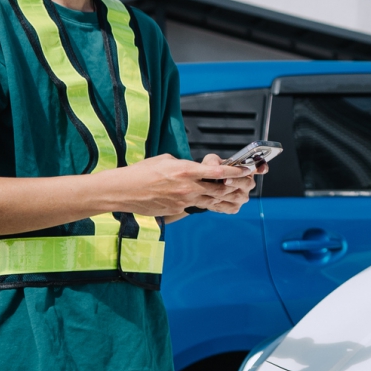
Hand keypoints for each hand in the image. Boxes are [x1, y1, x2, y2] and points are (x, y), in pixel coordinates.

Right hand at [104, 154, 264, 217]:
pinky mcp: (177, 210)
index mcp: (185, 170)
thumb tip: (196, 170)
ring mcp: (183, 201)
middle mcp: (187, 187)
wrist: (123, 191)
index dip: (235, 171)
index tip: (247, 169)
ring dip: (226, 199)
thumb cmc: (141, 172)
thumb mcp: (166, 160)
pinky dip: (207, 204)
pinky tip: (215, 203)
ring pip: (211, 201)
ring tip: (239, 197)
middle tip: (247, 184)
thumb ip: (185, 165)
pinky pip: (196, 206)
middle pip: (220, 189)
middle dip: (235, 187)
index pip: (217, 171)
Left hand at [196, 152, 265, 214]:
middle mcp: (248, 184)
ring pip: (236, 196)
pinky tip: (210, 197)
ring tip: (210, 189)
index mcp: (246, 170)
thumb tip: (215, 166)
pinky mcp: (234, 208)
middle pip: (247, 183)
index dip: (262, 167)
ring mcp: (243, 197)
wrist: (203, 187)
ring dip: (223, 192)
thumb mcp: (211, 161)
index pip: (261, 167)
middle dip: (236, 181)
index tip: (261, 169)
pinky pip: (228, 206)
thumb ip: (214, 161)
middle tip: (225, 180)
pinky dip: (218, 202)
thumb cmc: (211, 171)